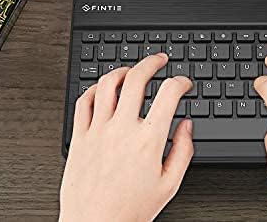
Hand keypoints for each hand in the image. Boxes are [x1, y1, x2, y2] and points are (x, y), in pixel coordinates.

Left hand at [60, 54, 192, 221]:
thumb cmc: (129, 210)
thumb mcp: (169, 185)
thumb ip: (184, 150)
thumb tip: (186, 125)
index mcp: (148, 140)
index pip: (169, 94)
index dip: (181, 81)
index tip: (183, 83)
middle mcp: (123, 129)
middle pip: (137, 78)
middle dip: (152, 62)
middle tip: (159, 60)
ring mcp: (98, 131)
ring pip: (107, 84)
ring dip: (123, 70)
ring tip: (132, 70)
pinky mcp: (79, 138)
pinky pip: (83, 102)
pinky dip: (95, 89)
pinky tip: (103, 89)